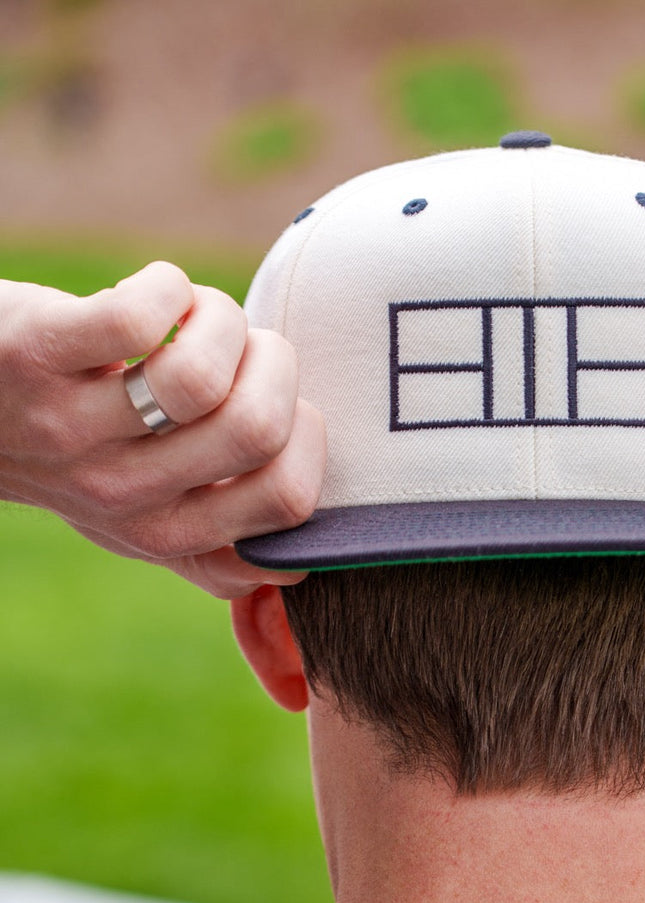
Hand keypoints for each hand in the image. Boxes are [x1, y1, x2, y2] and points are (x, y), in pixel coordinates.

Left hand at [0, 262, 324, 597]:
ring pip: (202, 377)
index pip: (287, 502)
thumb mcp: (141, 514)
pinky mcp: (35, 355)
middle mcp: (122, 496)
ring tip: (199, 316)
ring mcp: (73, 430)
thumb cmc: (74, 447)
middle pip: (257, 429)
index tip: (277, 411)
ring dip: (223, 321)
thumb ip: (216, 538)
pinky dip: (168, 287)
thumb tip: (300, 569)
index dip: (307, 441)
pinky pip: (139, 316)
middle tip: (241, 351)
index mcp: (167, 532)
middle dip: (275, 366)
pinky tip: (156, 291)